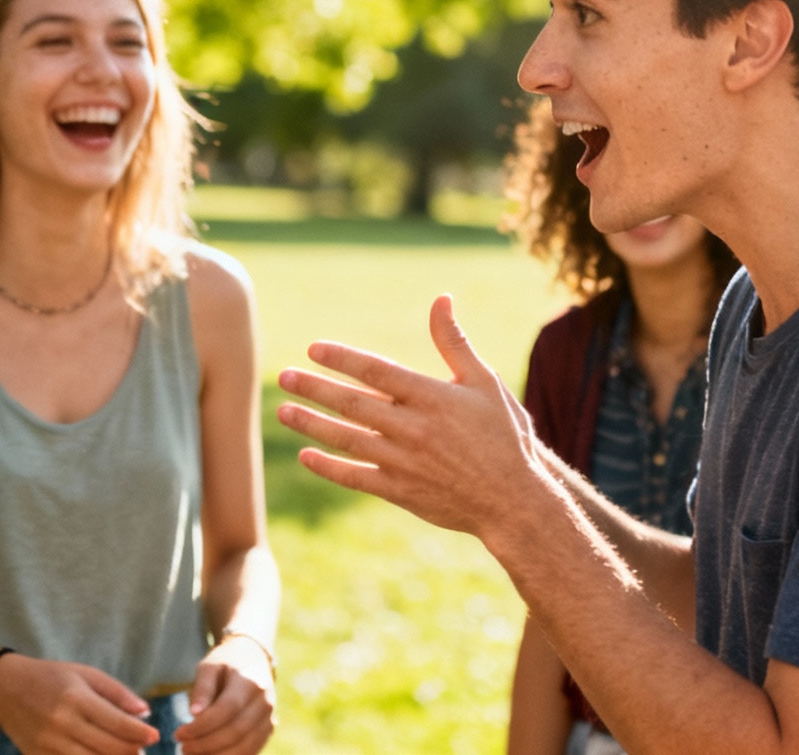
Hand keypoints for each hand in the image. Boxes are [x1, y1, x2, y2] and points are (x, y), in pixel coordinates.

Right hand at [0, 654, 161, 754]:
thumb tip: (144, 712)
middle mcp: (62, 723)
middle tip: (142, 749)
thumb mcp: (85, 674)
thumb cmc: (50, 677)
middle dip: (131, 750)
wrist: (4, 688)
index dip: (140, 732)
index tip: (155, 735)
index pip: (117, 723)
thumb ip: (117, 693)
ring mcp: (48, 744)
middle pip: (108, 747)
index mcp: (76, 698)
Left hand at [172, 637, 274, 754]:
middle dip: (205, 744)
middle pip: (235, 732)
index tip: (179, 733)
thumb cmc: (227, 663)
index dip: (201, 726)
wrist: (254, 660)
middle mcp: (264, 702)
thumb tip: (194, 714)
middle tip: (183, 746)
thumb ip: (203, 689)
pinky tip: (209, 754)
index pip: (226, 710)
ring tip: (192, 753)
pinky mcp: (268, 730)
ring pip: (244, 747)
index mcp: (250, 682)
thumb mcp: (210, 667)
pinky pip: (250, 751)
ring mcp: (269, 718)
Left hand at [276, 295, 547, 542]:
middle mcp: (413, 428)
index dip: (342, 359)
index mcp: (432, 397)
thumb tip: (441, 299)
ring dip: (311, 424)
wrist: (514, 499)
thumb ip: (454, 342)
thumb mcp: (484, 382)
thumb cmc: (503, 435)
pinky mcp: (400, 491)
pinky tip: (306, 455)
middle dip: (315, 388)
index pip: (376, 370)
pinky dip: (328, 467)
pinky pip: (355, 477)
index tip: (314, 349)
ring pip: (346, 439)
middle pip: (352, 403)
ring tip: (284, 410)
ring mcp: (403, 462)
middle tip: (284, 377)